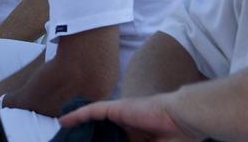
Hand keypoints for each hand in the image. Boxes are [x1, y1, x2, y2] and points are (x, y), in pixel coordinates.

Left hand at [59, 94, 199, 141]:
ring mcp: (121, 115)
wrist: (183, 121)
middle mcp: (126, 126)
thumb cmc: (174, 139)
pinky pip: (92, 111)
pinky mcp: (117, 108)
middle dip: (89, 140)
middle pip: (102, 134)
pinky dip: (77, 116)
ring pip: (94, 123)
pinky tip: (64, 122)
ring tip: (64, 136)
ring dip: (79, 130)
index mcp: (137, 138)